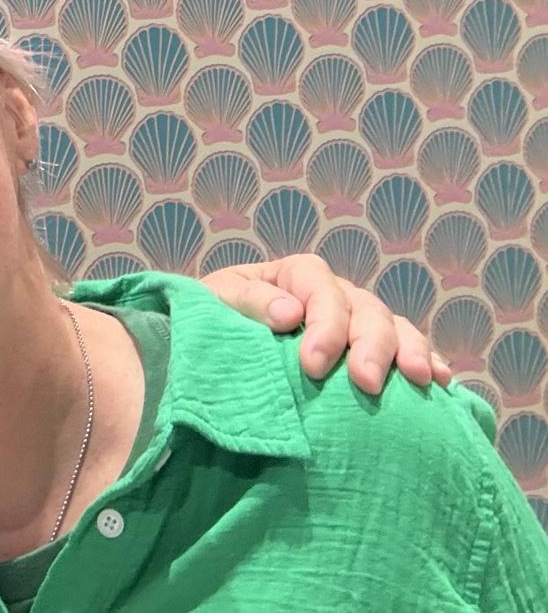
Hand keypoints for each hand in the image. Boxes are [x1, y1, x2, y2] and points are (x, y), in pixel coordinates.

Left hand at [200, 252, 451, 393]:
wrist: (219, 346)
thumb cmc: (216, 320)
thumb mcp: (218, 302)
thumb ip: (249, 301)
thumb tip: (290, 313)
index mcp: (297, 275)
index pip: (321, 290)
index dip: (324, 326)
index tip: (313, 366)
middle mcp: (336, 294)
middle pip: (365, 309)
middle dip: (370, 345)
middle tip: (367, 383)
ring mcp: (359, 322)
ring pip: (395, 328)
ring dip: (410, 351)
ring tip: (420, 379)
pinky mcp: (375, 354)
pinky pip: (410, 351)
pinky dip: (428, 361)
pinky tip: (441, 382)